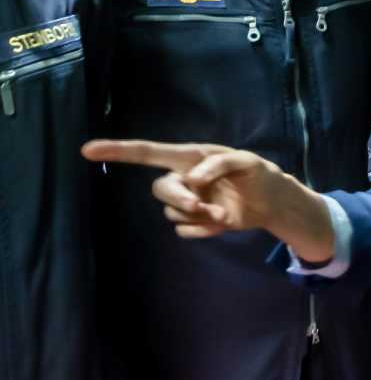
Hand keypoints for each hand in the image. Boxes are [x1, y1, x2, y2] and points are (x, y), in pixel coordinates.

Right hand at [81, 139, 332, 260]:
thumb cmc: (260, 175)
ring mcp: (187, 202)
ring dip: (197, 215)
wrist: (272, 203)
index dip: (118, 151)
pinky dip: (203, 229)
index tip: (89, 150)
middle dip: (178, 198)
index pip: (149, 153)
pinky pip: (184, 229)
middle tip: (201, 205)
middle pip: (159, 189)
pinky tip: (222, 222)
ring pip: (172, 212)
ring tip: (224, 212)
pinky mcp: (194, 222)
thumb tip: (193, 177)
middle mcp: (183, 178)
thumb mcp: (248, 162)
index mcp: (191, 157)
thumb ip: (220, 163)